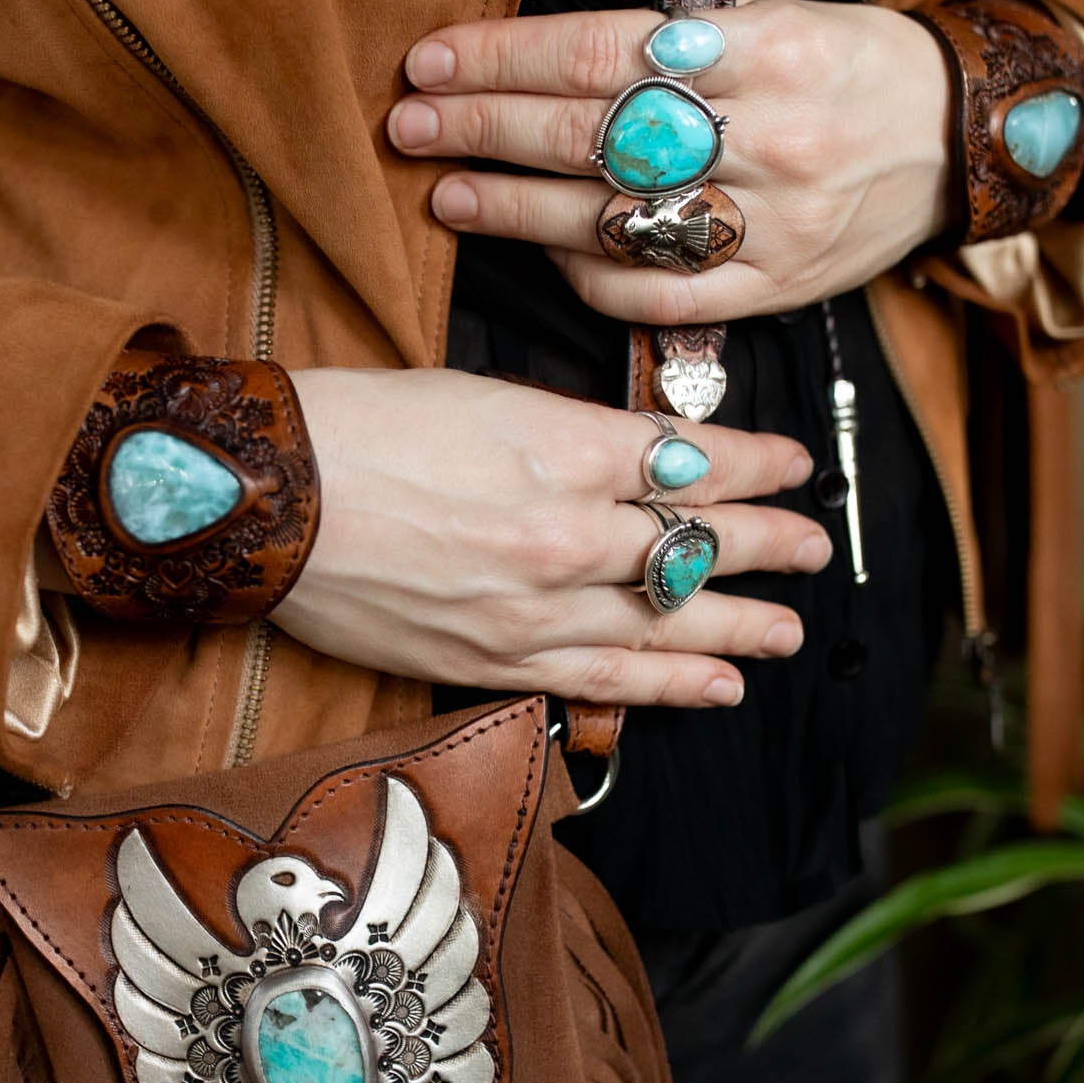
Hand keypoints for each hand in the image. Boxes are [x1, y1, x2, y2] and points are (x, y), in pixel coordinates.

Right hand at [271, 369, 830, 708]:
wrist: (268, 497)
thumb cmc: (364, 425)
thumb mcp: (485, 394)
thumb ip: (574, 434)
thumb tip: (640, 460)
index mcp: (566, 448)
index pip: (696, 463)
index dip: (759, 469)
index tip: (795, 470)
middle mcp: (567, 533)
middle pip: (696, 545)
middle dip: (768, 547)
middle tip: (815, 550)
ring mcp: (534, 607)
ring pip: (665, 622)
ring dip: (739, 625)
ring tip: (788, 630)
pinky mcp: (495, 659)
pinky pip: (604, 682)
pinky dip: (669, 686)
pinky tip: (718, 688)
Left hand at [386, 0, 952, 321]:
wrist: (956, 138)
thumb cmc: (847, 63)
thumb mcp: (776, 12)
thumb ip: (672, 34)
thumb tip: (539, 51)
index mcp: (768, 49)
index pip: (604, 50)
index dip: (505, 57)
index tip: (432, 58)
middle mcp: (770, 138)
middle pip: (594, 137)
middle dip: (485, 129)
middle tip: (408, 124)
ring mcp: (772, 224)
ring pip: (614, 224)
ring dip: (513, 209)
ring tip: (445, 193)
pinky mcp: (773, 289)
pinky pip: (655, 295)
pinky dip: (586, 275)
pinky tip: (538, 251)